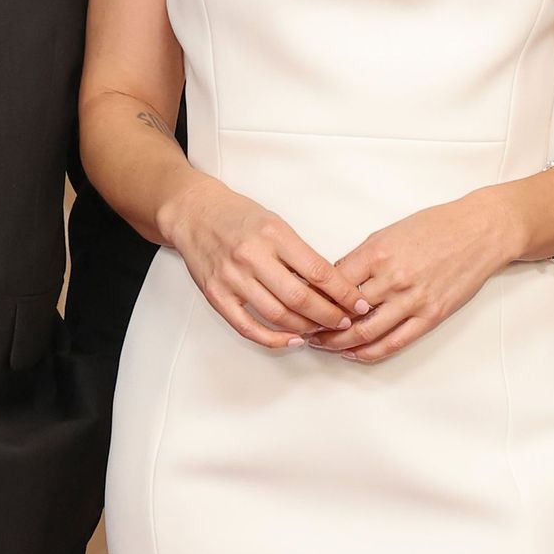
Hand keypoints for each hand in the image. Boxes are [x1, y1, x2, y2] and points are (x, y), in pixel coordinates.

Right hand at [160, 178, 364, 348]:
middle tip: (345, 322)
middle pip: (300, 298)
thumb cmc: (238, 216)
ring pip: (277, 316)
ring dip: (305, 328)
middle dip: (329, 316)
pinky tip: (292, 340)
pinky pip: (248, 327)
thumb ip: (299, 253)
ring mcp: (232, 278)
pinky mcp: (216, 295)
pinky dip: (273, 339)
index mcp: (273, 234)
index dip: (343, 293)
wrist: (194, 213)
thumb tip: (330, 286)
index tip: (359, 303)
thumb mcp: (276, 223)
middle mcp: (252, 256)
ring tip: (321, 330)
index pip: (318, 271)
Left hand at [309, 192, 519, 363]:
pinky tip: (354, 354)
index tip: (298, 305)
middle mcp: (392, 278)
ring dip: (339, 344)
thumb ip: (361, 257)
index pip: (331, 282)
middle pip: (343, 312)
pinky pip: (394, 342)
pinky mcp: (430, 315)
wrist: (480, 231)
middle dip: (318, 326)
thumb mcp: (389, 231)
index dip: (311, 298)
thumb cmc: (436, 226)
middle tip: (303, 332)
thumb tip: (333, 279)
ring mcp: (412, 299)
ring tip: (323, 346)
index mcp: (377, 252)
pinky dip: (370, 353)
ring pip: (365, 332)